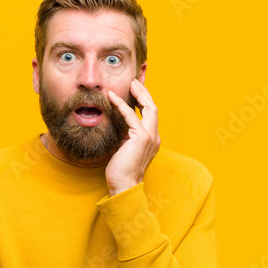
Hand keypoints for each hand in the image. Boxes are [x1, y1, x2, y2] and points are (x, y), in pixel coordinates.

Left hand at [105, 79, 160, 195]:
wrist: (124, 185)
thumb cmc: (121, 170)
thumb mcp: (125, 147)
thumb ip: (127, 135)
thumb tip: (119, 122)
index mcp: (152, 138)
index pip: (151, 114)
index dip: (145, 100)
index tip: (135, 90)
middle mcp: (155, 136)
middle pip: (153, 107)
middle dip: (144, 92)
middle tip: (134, 82)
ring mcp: (150, 136)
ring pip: (149, 108)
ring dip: (139, 94)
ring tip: (129, 84)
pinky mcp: (141, 137)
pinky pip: (131, 116)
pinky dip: (122, 104)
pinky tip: (112, 97)